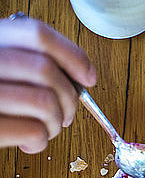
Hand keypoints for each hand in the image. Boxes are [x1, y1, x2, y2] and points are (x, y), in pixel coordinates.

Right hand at [0, 15, 96, 152]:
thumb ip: (22, 63)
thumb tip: (75, 77)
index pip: (36, 34)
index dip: (72, 55)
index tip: (88, 76)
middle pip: (46, 72)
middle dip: (69, 99)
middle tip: (65, 114)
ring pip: (45, 103)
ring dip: (55, 123)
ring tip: (45, 130)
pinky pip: (33, 130)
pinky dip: (41, 141)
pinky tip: (30, 143)